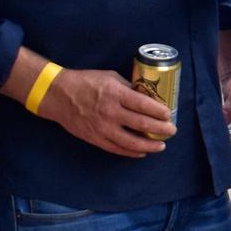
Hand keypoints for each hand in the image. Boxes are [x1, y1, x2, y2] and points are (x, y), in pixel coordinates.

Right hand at [39, 67, 172, 157]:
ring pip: (132, 142)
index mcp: (115, 94)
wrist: (58, 95)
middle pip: (142, 125)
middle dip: (161, 129)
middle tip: (172, 130)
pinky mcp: (95, 138)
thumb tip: (148, 96)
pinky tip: (142, 152)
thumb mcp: (110, 77)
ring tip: (161, 145)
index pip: (144, 105)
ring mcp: (102, 128)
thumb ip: (129, 88)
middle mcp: (110, 112)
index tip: (169, 114)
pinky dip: (132, 152)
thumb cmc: (86, 82)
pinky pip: (117, 149)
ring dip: (150, 145)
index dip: (160, 112)